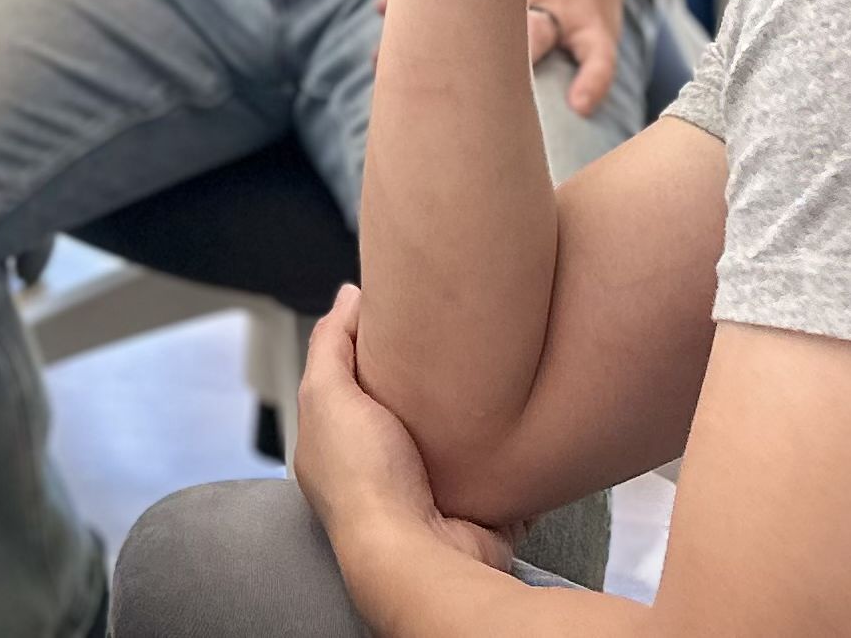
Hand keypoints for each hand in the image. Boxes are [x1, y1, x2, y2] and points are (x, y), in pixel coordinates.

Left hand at [294, 286, 514, 576]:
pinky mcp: (476, 507)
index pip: (350, 383)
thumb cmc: (366, 483)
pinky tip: (522, 418)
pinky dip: (509, 451)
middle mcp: (381, 470)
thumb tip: (348, 296)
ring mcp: (430, 492)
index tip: (405, 309)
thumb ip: (331, 344)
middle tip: (458, 336)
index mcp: (339, 446)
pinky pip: (499, 470)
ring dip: (473, 414)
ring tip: (496, 369)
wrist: (417, 554)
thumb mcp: (328, 396)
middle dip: (430, 379)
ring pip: (455, 439)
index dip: (371, 345)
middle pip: (407, 409)